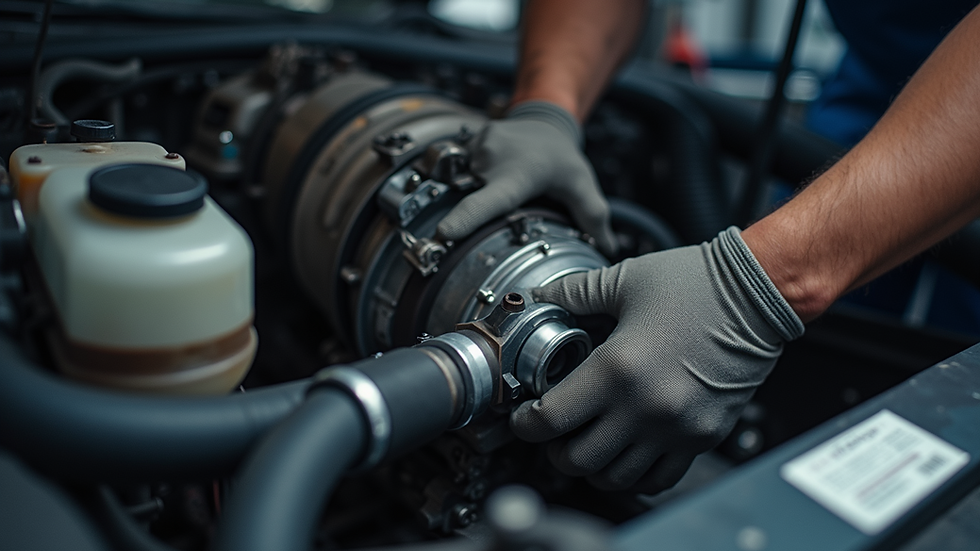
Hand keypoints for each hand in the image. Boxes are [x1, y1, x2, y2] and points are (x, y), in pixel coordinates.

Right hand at [437, 101, 616, 255]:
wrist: (545, 118)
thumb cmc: (561, 158)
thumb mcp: (582, 186)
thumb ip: (593, 219)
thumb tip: (607, 249)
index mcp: (517, 178)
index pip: (485, 203)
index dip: (463, 220)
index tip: (443, 234)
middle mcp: (493, 160)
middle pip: (471, 197)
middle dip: (477, 210)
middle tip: (507, 200)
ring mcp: (478, 146)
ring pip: (466, 181)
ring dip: (479, 187)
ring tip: (504, 181)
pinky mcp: (469, 138)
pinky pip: (464, 166)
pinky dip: (476, 174)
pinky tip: (495, 171)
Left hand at [511, 227, 803, 491]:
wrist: (760, 294)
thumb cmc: (698, 283)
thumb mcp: (625, 280)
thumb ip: (575, 292)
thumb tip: (541, 297)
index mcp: (618, 368)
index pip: (551, 419)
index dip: (526, 423)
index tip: (524, 417)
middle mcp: (645, 406)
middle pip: (577, 459)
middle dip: (554, 449)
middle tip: (553, 432)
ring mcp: (676, 427)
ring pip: (616, 476)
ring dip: (593, 465)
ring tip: (588, 443)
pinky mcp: (702, 435)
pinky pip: (660, 478)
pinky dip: (635, 473)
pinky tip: (626, 453)